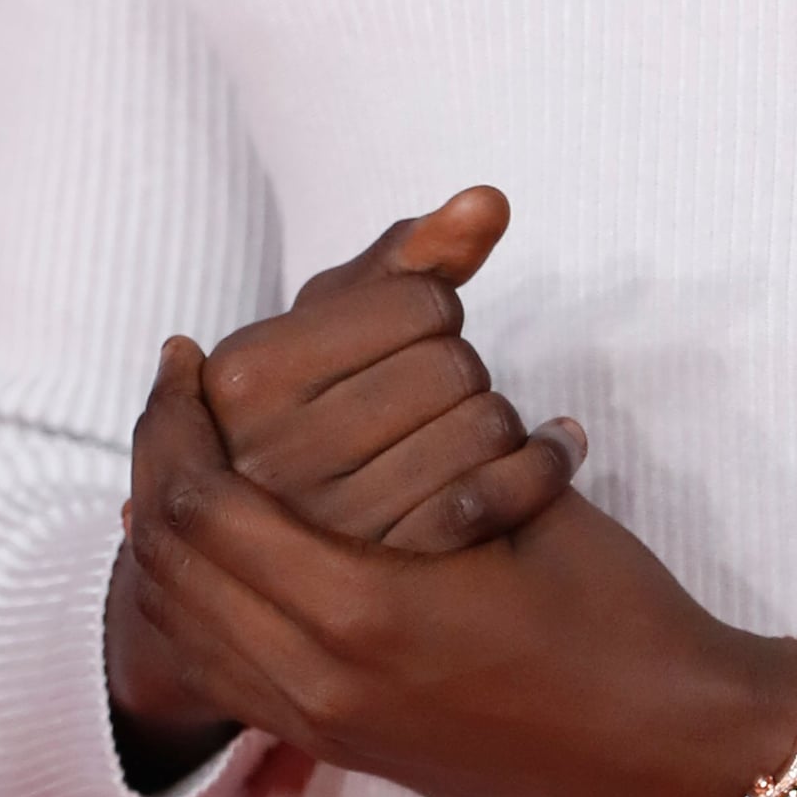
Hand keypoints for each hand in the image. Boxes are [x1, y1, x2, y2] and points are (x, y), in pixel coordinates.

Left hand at [124, 338, 796, 796]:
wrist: (663, 752)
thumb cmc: (614, 612)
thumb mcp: (527, 493)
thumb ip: (433, 431)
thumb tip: (359, 350)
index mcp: (362, 611)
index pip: (203, 505)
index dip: (175, 420)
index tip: (183, 354)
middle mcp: (318, 681)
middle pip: (166, 564)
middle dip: (152, 463)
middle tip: (170, 390)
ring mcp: (321, 726)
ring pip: (179, 621)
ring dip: (161, 530)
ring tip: (180, 453)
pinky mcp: (336, 746)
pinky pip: (217, 668)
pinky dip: (192, 595)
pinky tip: (220, 539)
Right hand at [199, 188, 582, 553]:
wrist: (285, 553)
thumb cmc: (320, 402)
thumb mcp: (335, 323)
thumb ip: (413, 254)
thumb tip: (491, 203)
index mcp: (245, 376)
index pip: (422, 301)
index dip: (437, 308)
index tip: (415, 337)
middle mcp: (269, 461)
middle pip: (454, 366)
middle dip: (464, 369)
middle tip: (439, 396)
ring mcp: (324, 537)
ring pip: (483, 429)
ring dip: (500, 422)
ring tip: (470, 433)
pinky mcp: (382, 593)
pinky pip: (495, 500)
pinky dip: (542, 466)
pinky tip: (551, 451)